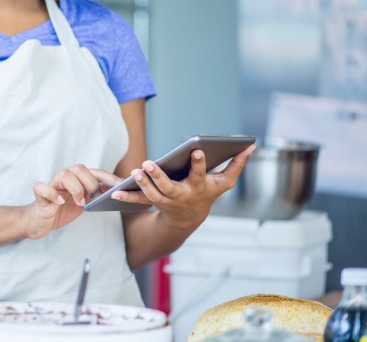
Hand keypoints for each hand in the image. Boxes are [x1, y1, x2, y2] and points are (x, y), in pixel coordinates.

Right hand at [21, 165, 119, 239]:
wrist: (40, 221)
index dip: (108, 177)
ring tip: (79, 202)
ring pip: (64, 174)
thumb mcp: (82, 202)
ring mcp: (52, 185)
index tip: (121, 184)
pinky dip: (52, 193)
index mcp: (76, 178)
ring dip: (75, 188)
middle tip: (92, 197)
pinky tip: (59, 201)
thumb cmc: (62, 210)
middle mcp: (64, 178)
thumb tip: (117, 192)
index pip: (94, 172)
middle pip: (79, 168)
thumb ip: (95, 195)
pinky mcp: (40, 195)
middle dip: (90, 182)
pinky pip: (41, 187)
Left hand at [111, 145, 255, 231]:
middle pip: (169, 187)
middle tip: (149, 164)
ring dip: (142, 184)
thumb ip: (236, 165)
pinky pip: (139, 201)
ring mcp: (166, 201)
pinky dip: (127, 196)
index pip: (200, 174)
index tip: (198, 150)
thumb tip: (251, 147)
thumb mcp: (223, 182)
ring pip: (153, 194)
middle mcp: (181, 195)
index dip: (200, 163)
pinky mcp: (153, 203)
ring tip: (135, 171)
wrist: (189, 219)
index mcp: (198, 187)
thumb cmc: (207, 194)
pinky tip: (115, 192)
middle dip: (159, 176)